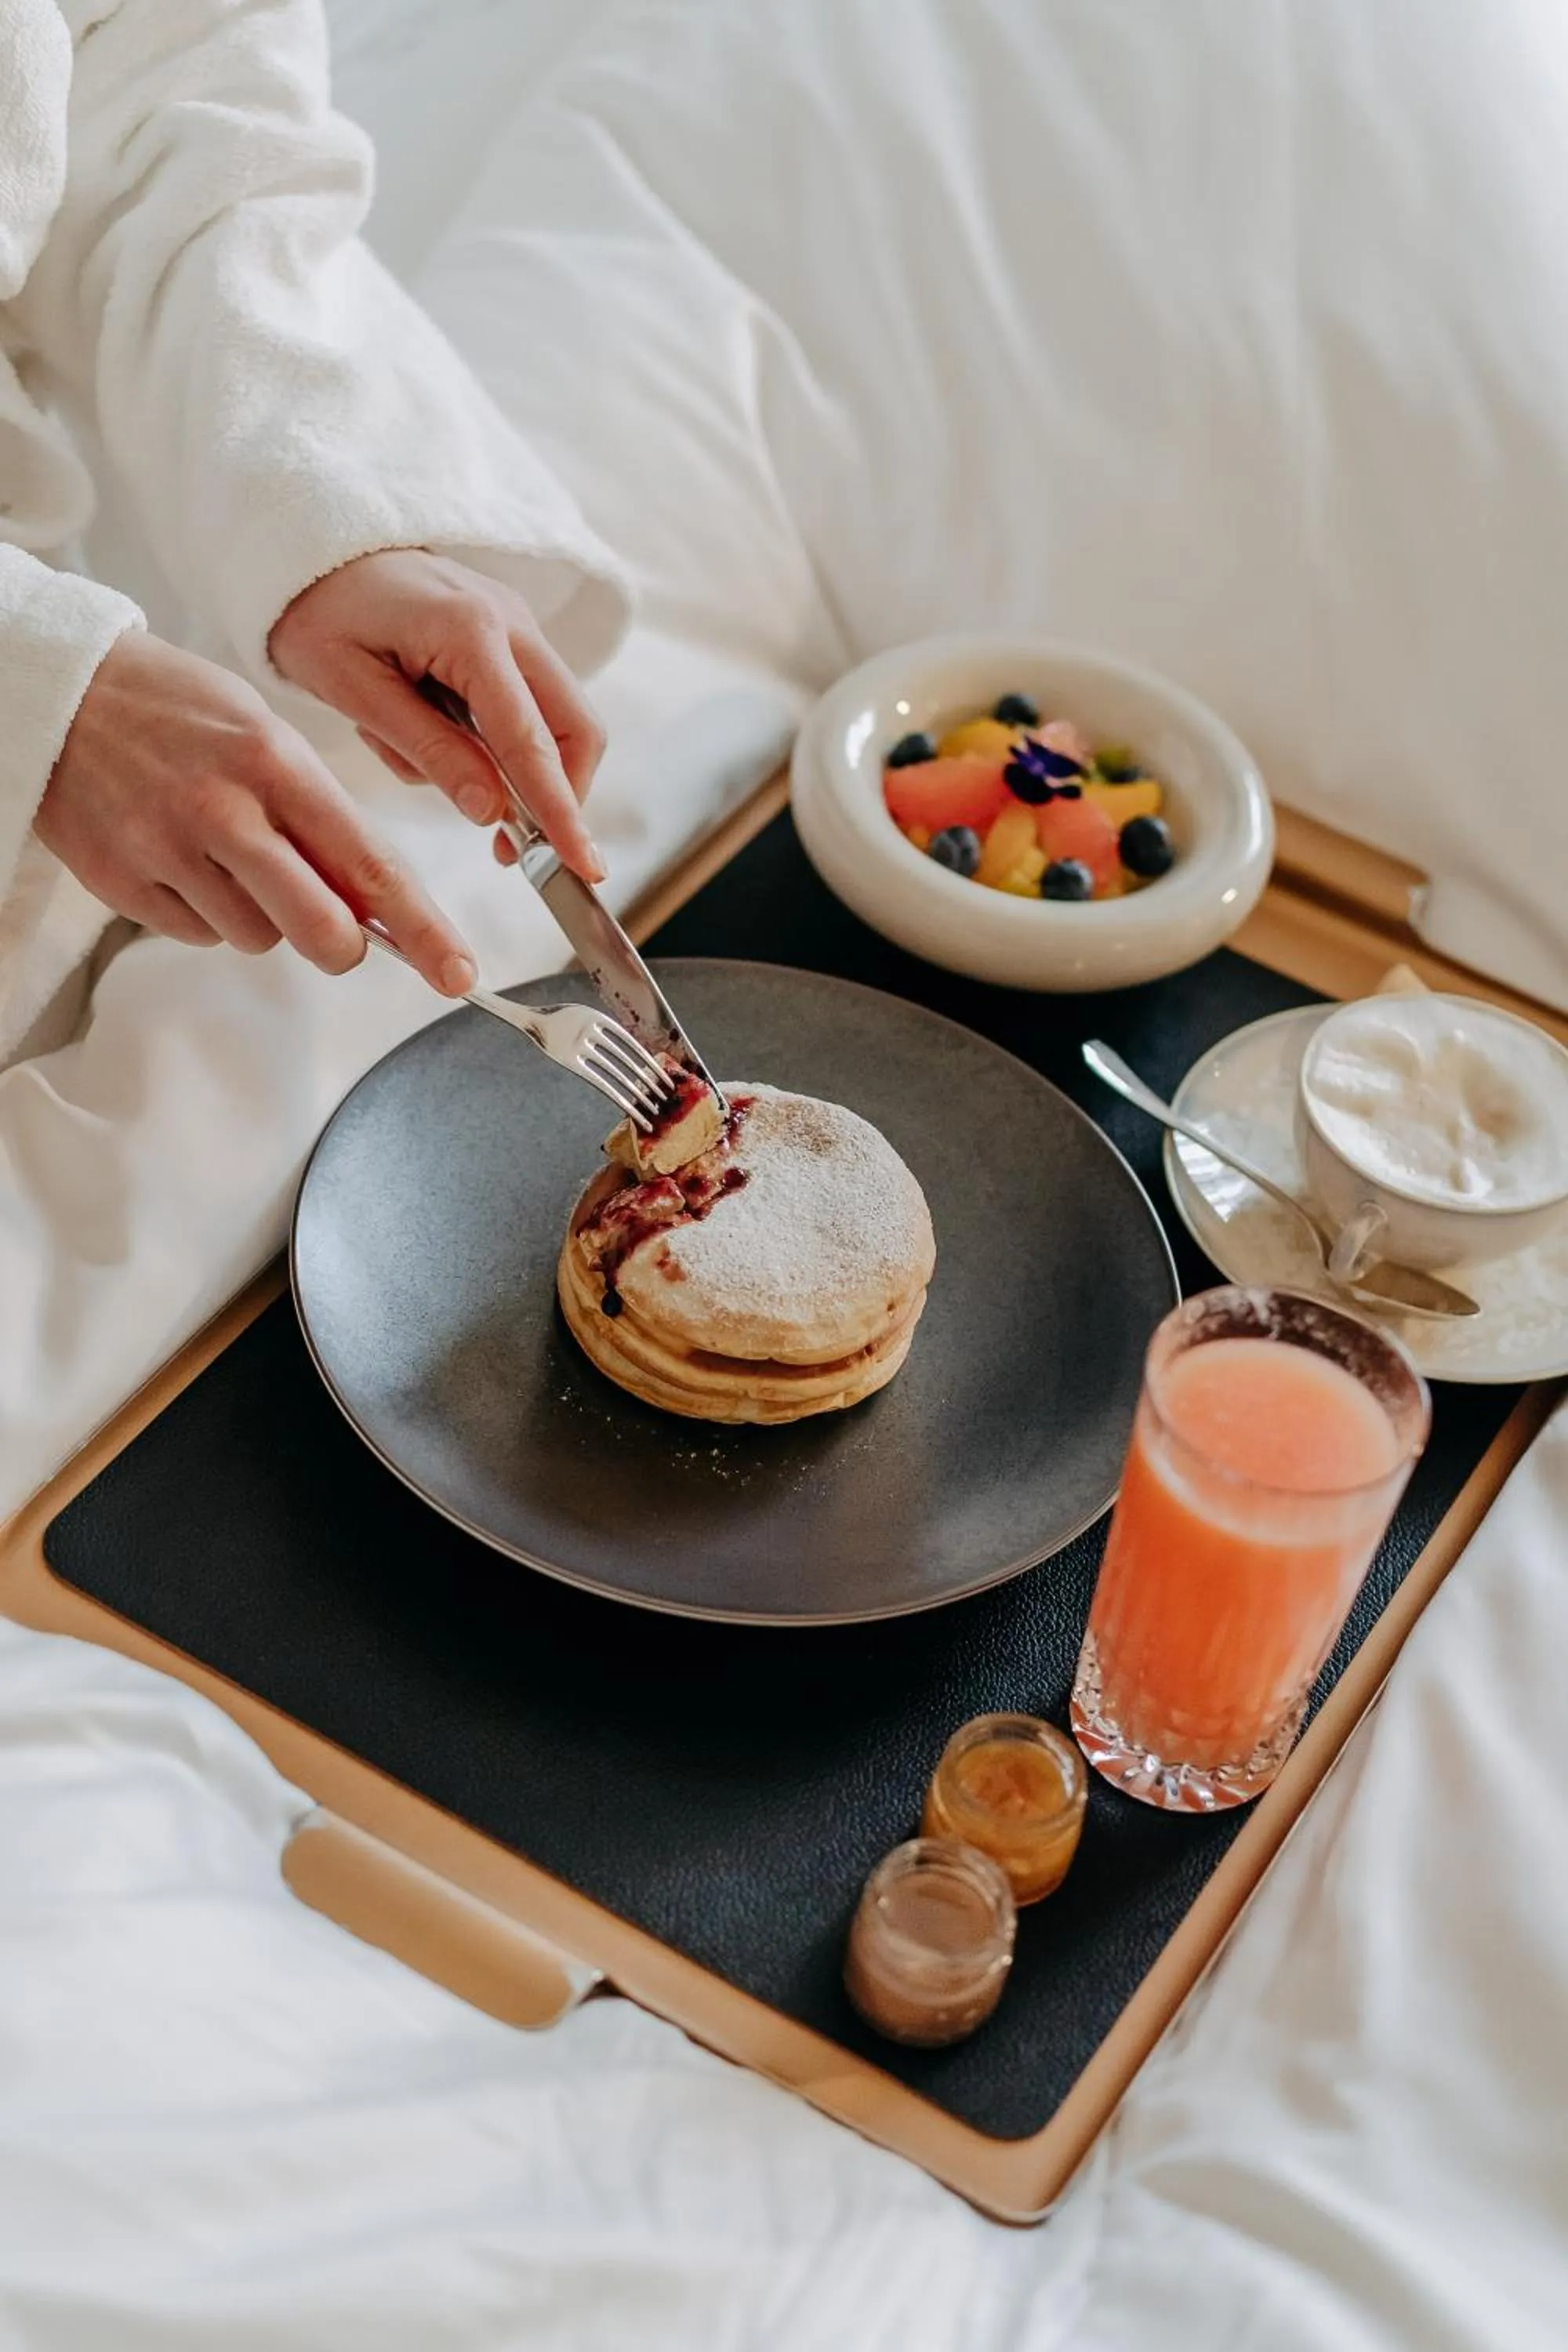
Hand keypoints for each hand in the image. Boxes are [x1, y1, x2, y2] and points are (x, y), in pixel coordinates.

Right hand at [36, 632, 476, 994]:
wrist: (65, 696)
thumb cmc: (180, 714)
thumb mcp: (265, 737)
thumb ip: (319, 817)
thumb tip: (375, 903)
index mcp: (275, 766)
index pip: (369, 864)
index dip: (422, 928)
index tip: (456, 970)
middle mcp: (224, 812)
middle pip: (321, 928)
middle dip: (344, 945)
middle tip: (343, 935)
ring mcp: (168, 852)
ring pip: (258, 938)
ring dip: (263, 917)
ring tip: (228, 855)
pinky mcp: (124, 885)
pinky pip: (200, 935)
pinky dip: (207, 913)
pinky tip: (185, 862)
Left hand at [268, 550, 608, 880]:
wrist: (311, 551)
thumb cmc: (319, 614)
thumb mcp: (353, 689)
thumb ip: (427, 749)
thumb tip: (491, 810)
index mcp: (468, 631)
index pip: (530, 739)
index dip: (559, 809)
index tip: (582, 866)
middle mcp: (511, 622)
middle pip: (577, 727)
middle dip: (562, 795)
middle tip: (514, 848)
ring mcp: (518, 625)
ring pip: (562, 719)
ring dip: (526, 771)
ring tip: (445, 777)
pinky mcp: (511, 635)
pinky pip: (531, 704)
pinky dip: (505, 744)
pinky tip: (442, 739)